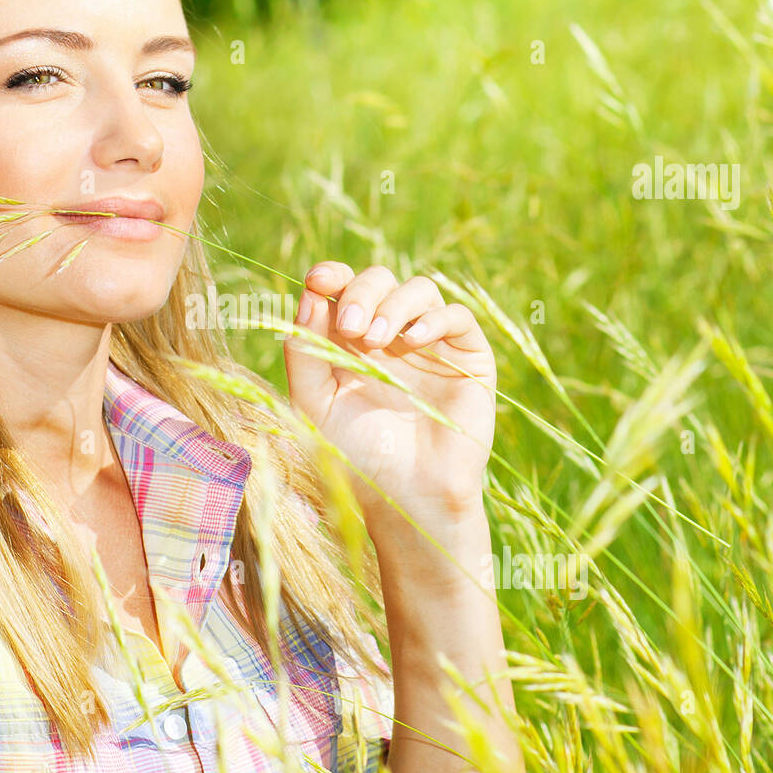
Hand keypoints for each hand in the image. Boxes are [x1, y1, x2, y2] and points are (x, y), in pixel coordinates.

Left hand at [283, 263, 496, 522]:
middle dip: (361, 293)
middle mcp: (390, 335)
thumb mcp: (315, 404)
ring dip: (393, 305)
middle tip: (351, 328)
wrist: (406, 497)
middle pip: (379, 281)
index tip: (318, 282)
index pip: (342, 288)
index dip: (333, 275)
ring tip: (375, 341)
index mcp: (349, 341)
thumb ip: (305, 353)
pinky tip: (412, 342)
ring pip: (419, 289)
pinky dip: (433, 319)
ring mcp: (430, 343)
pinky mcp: (467, 357)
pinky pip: (456, 317)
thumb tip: (310, 295)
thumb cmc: (355, 456)